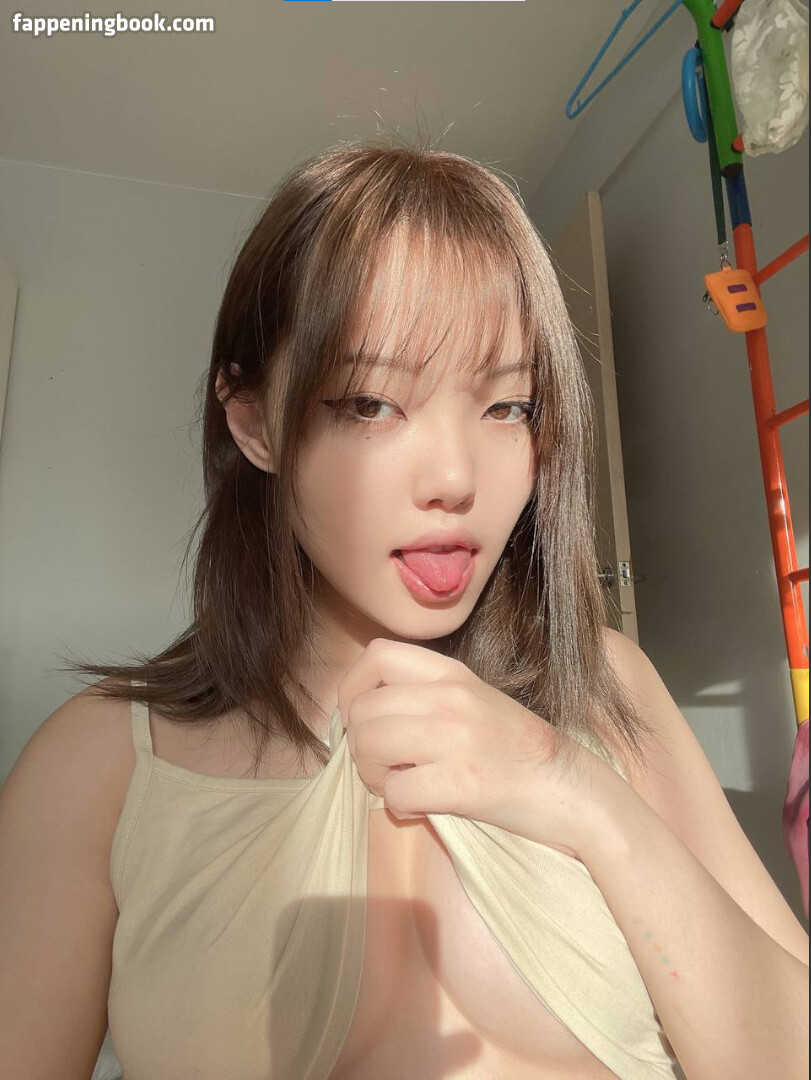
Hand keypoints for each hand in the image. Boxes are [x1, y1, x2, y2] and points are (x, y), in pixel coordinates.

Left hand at [337, 638, 618, 860]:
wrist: (569, 787)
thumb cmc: (513, 747)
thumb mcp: (471, 697)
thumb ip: (423, 693)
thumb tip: (361, 710)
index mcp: (451, 673)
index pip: (376, 655)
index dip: (352, 688)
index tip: (358, 718)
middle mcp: (450, 698)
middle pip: (363, 711)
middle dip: (360, 746)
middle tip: (383, 766)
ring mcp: (456, 740)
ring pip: (369, 747)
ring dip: (373, 776)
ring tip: (398, 785)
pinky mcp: (462, 785)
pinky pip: (395, 793)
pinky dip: (399, 806)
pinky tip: (419, 807)